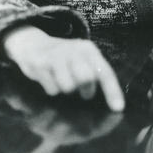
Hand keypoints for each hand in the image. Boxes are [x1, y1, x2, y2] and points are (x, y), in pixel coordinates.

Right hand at [3, 25, 124, 111]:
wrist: (33, 44)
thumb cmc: (64, 58)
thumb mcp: (82, 59)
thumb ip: (94, 75)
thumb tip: (106, 101)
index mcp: (89, 50)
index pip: (104, 72)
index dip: (112, 91)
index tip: (119, 108)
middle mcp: (74, 50)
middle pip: (86, 79)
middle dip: (86, 90)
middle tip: (82, 91)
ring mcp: (56, 55)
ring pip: (68, 87)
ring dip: (66, 89)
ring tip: (62, 81)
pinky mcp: (41, 63)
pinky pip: (52, 89)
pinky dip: (52, 89)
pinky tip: (48, 78)